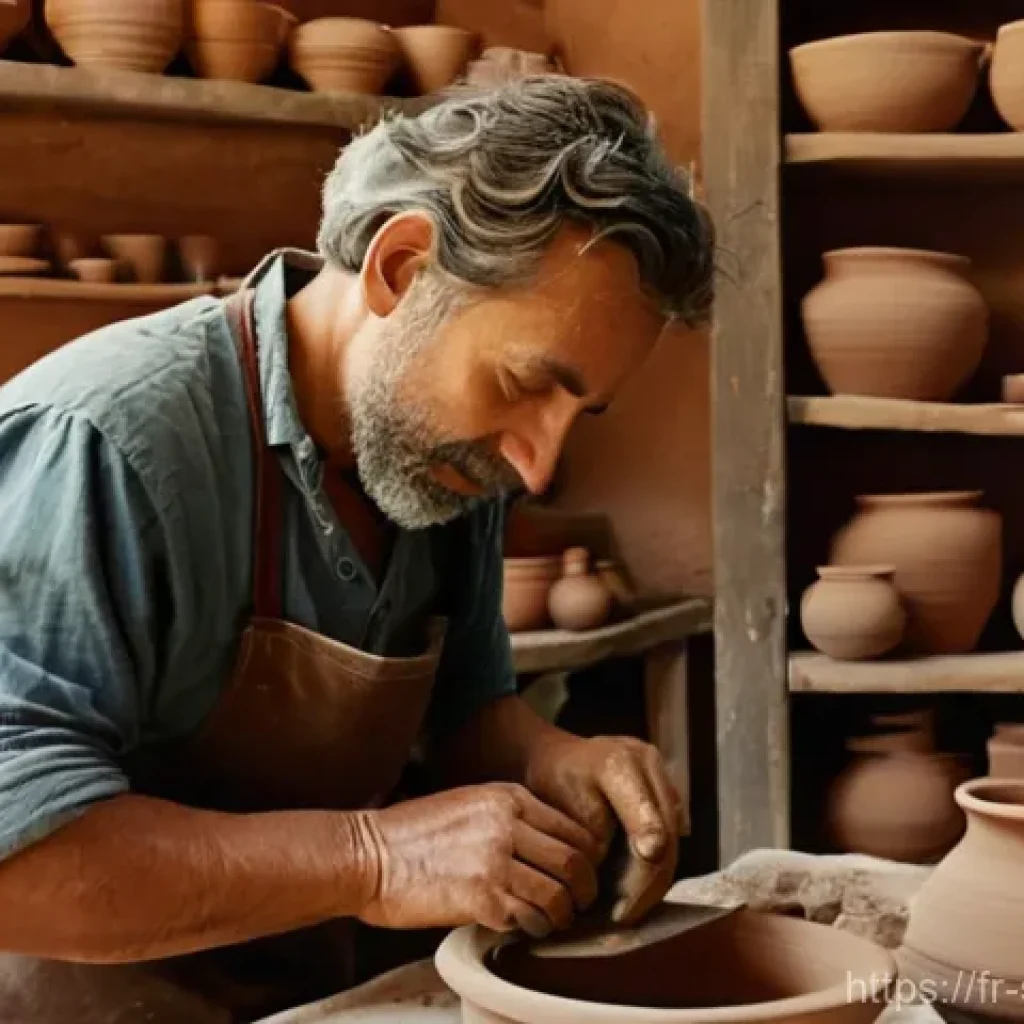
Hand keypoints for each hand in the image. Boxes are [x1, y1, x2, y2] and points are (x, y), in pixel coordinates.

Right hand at [354, 783, 600, 937]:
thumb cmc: (413, 831)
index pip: (573, 829)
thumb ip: (511, 816)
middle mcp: (508, 824)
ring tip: (552, 920)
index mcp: (508, 797)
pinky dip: (533, 928)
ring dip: (561, 914)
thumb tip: (550, 845)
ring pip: (558, 895)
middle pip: (575, 862)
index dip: (588, 858)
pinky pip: (529, 918)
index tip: (583, 874)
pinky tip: (523, 927)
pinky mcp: (481, 898)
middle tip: (580, 903)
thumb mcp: (470, 802)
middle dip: (585, 889)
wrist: (368, 854)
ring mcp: (496, 861)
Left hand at [523, 734, 679, 924]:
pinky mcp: (666, 793)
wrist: (559, 757)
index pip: (645, 819)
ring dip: (654, 880)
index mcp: (619, 762)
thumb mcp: (561, 804)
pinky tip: (637, 892)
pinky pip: (670, 836)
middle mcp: (649, 764)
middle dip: (647, 883)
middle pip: (666, 835)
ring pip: (673, 839)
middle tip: (623, 917)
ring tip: (629, 911)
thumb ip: (595, 833)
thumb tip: (622, 870)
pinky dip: (655, 866)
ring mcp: (661, 776)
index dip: (642, 866)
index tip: (626, 903)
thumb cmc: (553, 783)